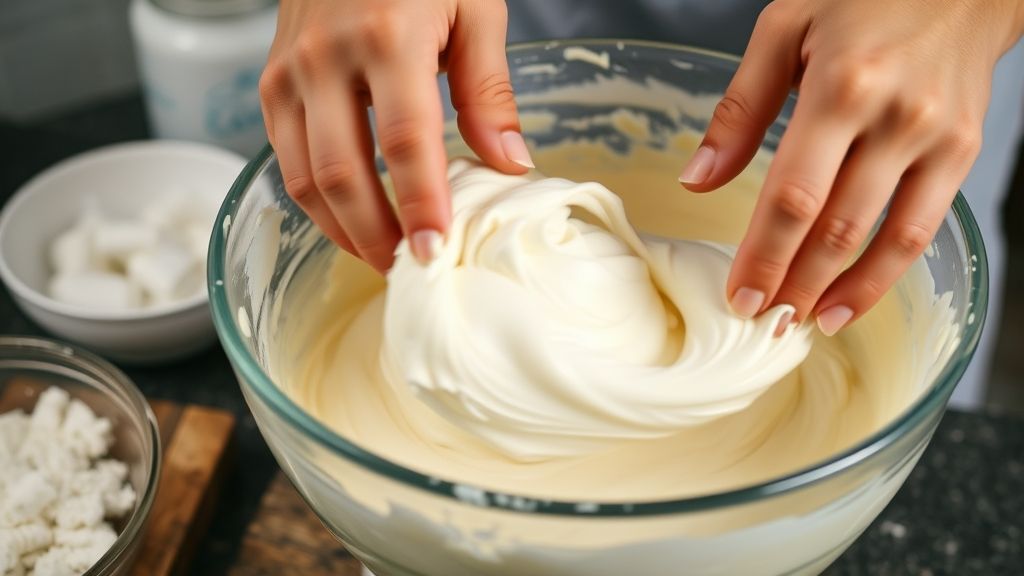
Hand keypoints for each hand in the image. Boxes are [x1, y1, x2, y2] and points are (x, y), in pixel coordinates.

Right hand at [260, 0, 531, 272]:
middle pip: (341, 173)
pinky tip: (350, 218)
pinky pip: (284, 158)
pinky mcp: (270, 82)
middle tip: (411, 269)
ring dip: (341, 229)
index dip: (421, 204)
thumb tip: (509, 165)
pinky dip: (316, 200)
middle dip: (376, 235)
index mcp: (388, 35)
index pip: (406, 142)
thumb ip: (489, 91)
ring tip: (382, 255)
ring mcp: (289, 71)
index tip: (438, 252)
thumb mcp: (475, 8)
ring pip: (302, 177)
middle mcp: (326, 57)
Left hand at [680, 0, 1023, 334]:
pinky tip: (848, 301)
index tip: (739, 293)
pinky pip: (921, 230)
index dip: (763, 254)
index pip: (793, 194)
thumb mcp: (784, 30)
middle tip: (762, 320)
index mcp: (842, 86)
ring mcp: (936, 140)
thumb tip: (698, 178)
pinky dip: (884, 275)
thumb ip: (740, 109)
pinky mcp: (962, 153)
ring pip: (883, 239)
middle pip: (835, 227)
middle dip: (793, 283)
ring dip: (838, 292)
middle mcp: (895, 118)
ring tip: (801, 323)